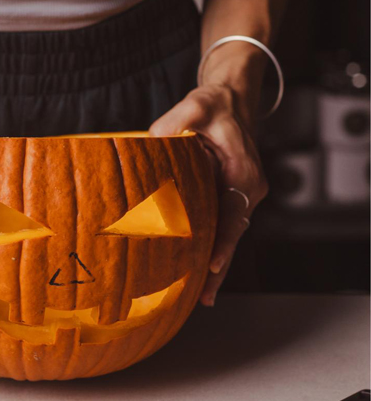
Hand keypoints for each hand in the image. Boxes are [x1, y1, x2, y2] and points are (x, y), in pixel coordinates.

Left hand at [149, 83, 267, 305]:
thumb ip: (176, 121)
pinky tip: (197, 275)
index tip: (211, 264)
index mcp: (243, 172)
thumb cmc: (214, 105)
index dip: (223, 242)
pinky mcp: (228, 197)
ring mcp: (240, 196)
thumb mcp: (196, 105)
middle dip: (219, 268)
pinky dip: (212, 249)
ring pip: (228, 236)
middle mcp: (248, 189)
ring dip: (216, 266)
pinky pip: (221, 227)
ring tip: (201, 299)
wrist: (231, 101)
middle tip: (203, 298)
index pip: (234, 214)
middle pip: (233, 235)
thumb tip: (152, 141)